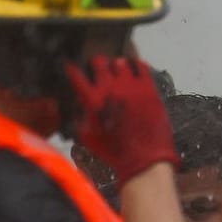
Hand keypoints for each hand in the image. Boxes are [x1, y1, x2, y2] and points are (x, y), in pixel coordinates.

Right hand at [64, 56, 176, 185]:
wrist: (145, 159)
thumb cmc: (114, 152)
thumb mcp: (87, 136)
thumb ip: (81, 116)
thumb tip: (81, 106)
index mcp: (90, 98)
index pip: (75, 74)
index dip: (72, 69)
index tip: (72, 68)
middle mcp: (108, 87)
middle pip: (98, 61)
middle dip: (97, 64)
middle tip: (99, 69)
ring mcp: (130, 86)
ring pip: (120, 62)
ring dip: (117, 66)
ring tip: (119, 71)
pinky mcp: (148, 89)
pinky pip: (142, 67)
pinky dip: (137, 65)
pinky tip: (136, 66)